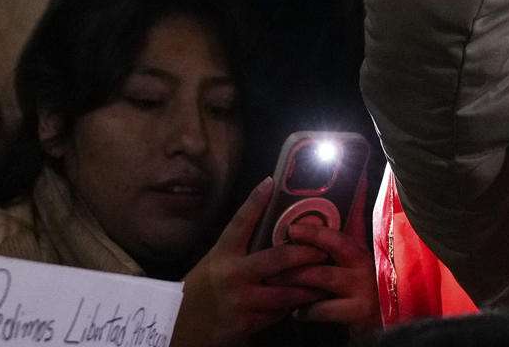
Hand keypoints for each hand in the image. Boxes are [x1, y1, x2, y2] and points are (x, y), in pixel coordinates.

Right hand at [173, 180, 324, 346]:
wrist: (181, 326)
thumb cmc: (204, 288)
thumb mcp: (216, 262)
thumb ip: (241, 248)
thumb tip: (274, 224)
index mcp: (222, 254)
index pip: (239, 223)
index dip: (255, 201)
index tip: (270, 182)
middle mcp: (231, 275)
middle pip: (278, 259)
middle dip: (306, 253)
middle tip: (324, 249)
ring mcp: (239, 300)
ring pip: (285, 291)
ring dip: (309, 286)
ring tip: (327, 278)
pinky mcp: (246, 324)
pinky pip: (278, 313)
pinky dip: (294, 306)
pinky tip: (309, 301)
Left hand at [274, 213, 378, 325]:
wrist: (391, 314)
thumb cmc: (371, 287)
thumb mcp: (360, 264)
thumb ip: (343, 248)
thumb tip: (323, 226)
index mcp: (362, 252)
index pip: (336, 237)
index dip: (313, 232)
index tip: (292, 229)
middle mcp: (364, 267)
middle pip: (326, 255)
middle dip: (296, 257)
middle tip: (273, 260)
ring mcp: (362, 289)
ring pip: (321, 279)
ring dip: (294, 280)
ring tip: (274, 281)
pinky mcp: (358, 311)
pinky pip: (322, 310)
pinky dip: (305, 311)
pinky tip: (296, 311)